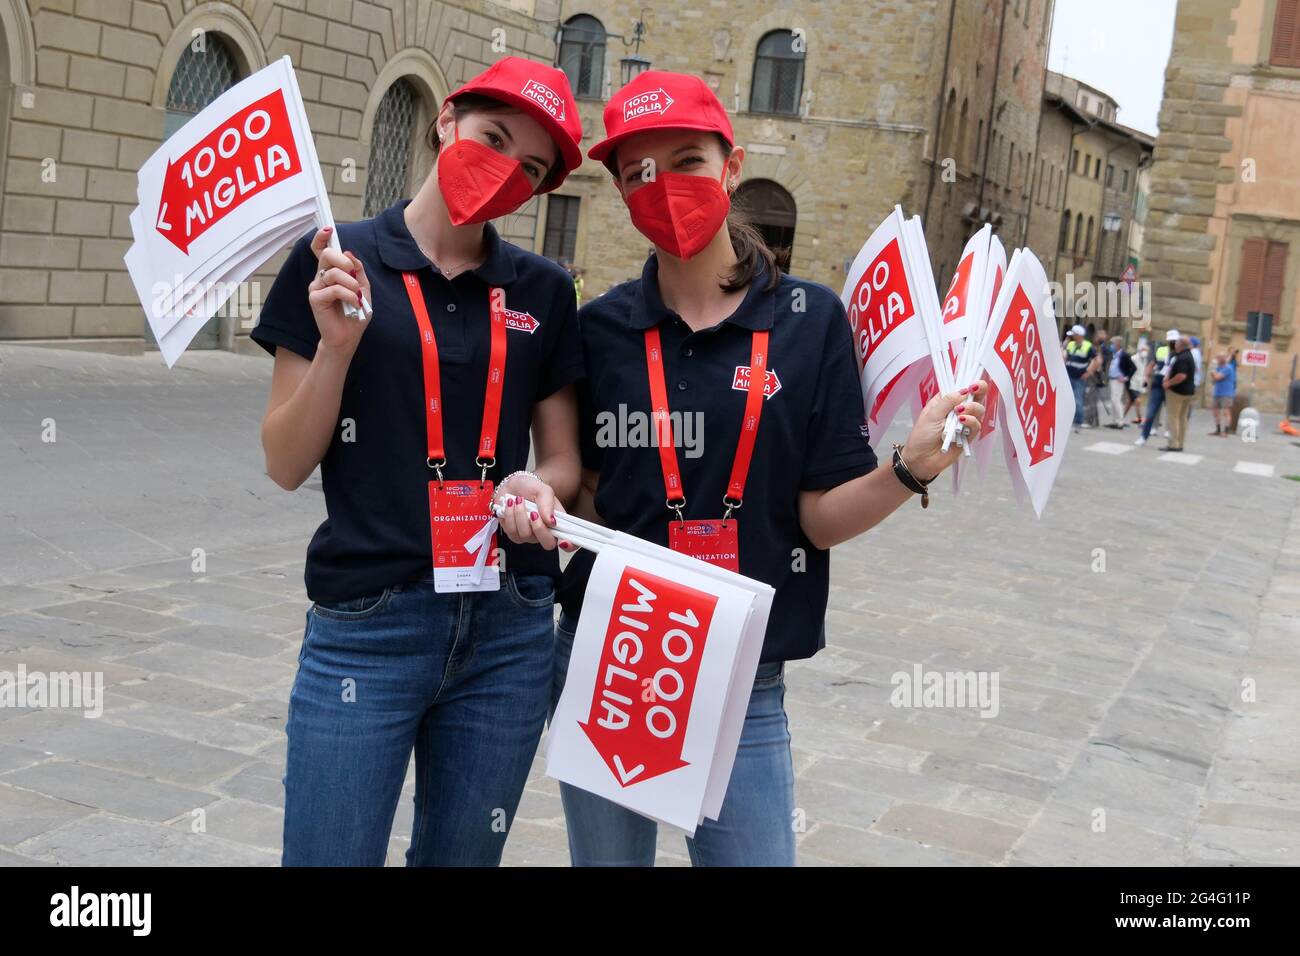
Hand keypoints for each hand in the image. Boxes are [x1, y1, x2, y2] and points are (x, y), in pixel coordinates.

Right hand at [307, 227, 370, 355]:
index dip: (322, 238)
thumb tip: (349, 253)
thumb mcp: (363, 288)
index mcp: (332, 272)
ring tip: (357, 296)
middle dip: (342, 260)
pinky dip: (348, 295)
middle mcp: (321, 277)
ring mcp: (316, 287)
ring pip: (333, 273)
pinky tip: (354, 304)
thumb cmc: (356, 312)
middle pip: (326, 255)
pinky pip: (334, 289)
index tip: (328, 229)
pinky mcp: (314, 298)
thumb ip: (358, 270)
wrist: (349, 336)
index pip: (322, 250)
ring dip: (351, 284)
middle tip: (353, 273)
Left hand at [495, 473, 564, 550]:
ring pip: (526, 535)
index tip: (564, 542)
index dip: (570, 545)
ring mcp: (529, 536)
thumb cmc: (531, 489)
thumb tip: (551, 522)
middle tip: (533, 513)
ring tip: (519, 500)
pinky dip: (510, 516)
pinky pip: (512, 532)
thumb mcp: (544, 491)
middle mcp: (546, 533)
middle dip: (539, 528)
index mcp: (558, 523)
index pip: (570, 540)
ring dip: (520, 515)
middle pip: (548, 544)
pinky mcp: (514, 535)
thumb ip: (548, 505)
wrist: (513, 486)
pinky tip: (511, 505)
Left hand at [899, 380, 987, 480]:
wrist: (921, 460)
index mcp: (945, 401)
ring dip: (972, 407)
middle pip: (974, 396)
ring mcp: (963, 422)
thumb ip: (947, 402)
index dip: (968, 382)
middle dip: (978, 390)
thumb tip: (964, 390)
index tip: (972, 381)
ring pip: (978, 409)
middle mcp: (956, 410)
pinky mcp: (968, 436)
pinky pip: (976, 425)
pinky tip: (962, 420)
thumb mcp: (931, 415)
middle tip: (976, 388)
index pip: (960, 387)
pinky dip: (971, 421)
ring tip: (960, 412)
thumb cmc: (921, 436)